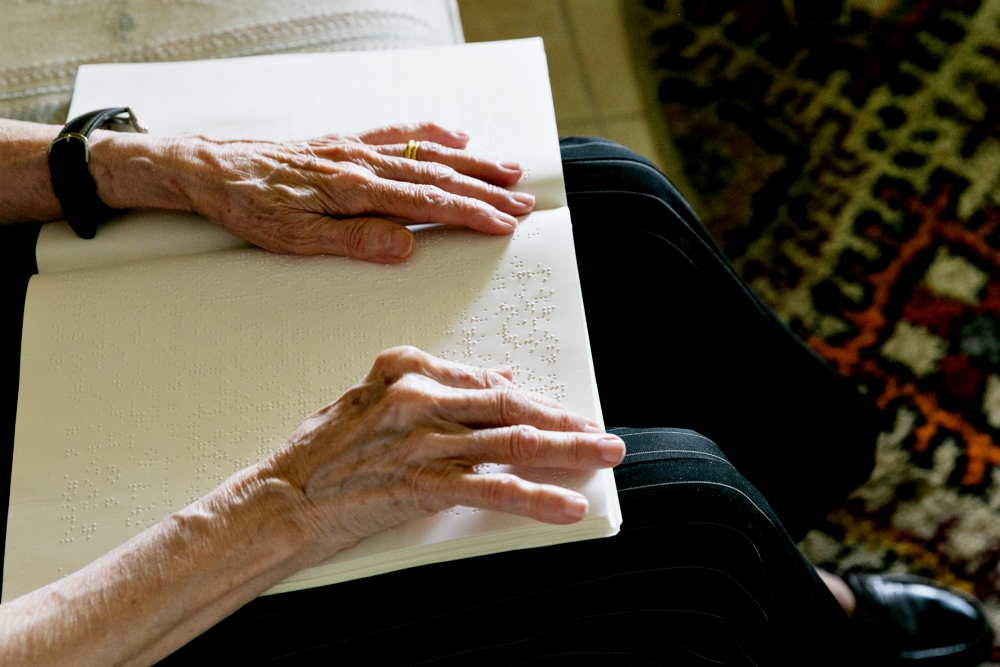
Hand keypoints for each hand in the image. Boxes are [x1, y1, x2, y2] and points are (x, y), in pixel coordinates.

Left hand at [92, 122, 534, 262]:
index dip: (471, 214)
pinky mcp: (345, 143)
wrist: (208, 168)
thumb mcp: (293, 239)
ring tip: (507, 171)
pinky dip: (431, 134)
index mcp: (353, 190)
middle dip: (485, 191)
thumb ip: (353, 241)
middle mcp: (361, 163)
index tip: (505, 223)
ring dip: (471, 164)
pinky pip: (397, 134)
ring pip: (425, 154)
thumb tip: (405, 247)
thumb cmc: (247, 206)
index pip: (427, 204)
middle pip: (437, 176)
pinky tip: (455, 137)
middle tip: (523, 203)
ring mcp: (356, 149)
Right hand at [260, 346, 623, 555]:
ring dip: (568, 450)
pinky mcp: (424, 482)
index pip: (487, 382)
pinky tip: (565, 504)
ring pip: (513, 442)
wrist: (281, 499)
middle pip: (510, 406)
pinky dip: (536, 497)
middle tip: (599, 431)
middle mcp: (421, 398)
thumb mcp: (371, 398)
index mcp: (406, 369)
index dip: (531, 399)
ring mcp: (425, 441)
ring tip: (603, 454)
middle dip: (563, 420)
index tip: (559, 410)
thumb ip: (433, 387)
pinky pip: (494, 488)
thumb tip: (493, 378)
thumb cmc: (321, 454)